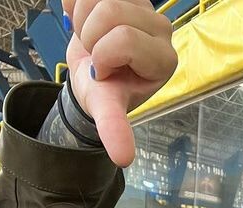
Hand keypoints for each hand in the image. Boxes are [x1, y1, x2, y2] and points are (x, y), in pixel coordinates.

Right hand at [63, 0, 177, 165]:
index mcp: (164, 59)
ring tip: (93, 39)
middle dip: (91, 37)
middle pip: (110, 11)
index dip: (103, 56)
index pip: (125, 39)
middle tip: (97, 56)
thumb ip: (115, 128)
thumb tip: (123, 158)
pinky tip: (87, 20)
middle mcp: (162, 29)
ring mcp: (145, 6)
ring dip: (84, 20)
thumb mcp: (106, 107)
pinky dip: (79, 5)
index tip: (105, 72)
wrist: (91, 71)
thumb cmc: (103, 89)